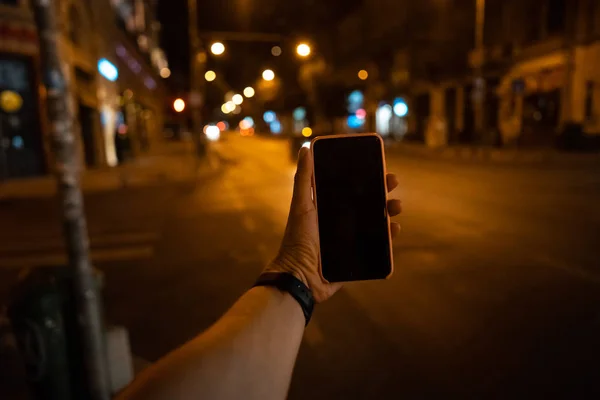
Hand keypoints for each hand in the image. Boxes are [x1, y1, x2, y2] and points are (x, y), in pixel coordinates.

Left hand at [265, 146, 402, 302]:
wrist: (301, 277)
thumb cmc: (297, 240)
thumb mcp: (301, 206)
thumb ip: (303, 178)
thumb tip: (306, 148)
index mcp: (328, 206)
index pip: (350, 186)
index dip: (365, 176)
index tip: (378, 165)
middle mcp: (341, 220)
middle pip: (367, 200)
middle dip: (382, 190)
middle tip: (392, 181)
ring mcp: (352, 238)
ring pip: (376, 220)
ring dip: (389, 210)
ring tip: (397, 206)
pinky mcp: (359, 255)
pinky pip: (379, 244)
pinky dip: (389, 235)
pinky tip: (395, 228)